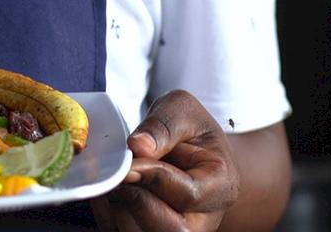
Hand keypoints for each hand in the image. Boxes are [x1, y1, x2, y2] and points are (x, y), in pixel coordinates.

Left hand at [92, 90, 239, 230]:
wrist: (189, 152)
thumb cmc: (190, 131)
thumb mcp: (181, 111)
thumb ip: (162, 126)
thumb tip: (138, 147)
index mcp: (221, 187)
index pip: (188, 195)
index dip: (153, 179)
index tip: (129, 165)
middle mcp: (203, 219)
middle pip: (168, 230)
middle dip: (137, 202)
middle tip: (120, 177)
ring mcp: (178, 231)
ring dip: (120, 209)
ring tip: (118, 180)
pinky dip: (109, 215)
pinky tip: (112, 191)